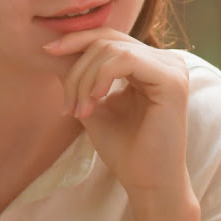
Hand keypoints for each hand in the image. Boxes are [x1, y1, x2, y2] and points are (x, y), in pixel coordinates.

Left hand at [43, 28, 195, 202]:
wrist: (147, 182)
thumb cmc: (125, 149)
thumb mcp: (93, 104)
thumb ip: (80, 76)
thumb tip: (54, 48)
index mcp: (150, 64)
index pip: (109, 38)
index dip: (77, 40)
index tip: (48, 53)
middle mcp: (166, 61)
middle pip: (107, 41)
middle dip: (77, 71)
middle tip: (67, 107)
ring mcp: (173, 68)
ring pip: (112, 50)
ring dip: (85, 80)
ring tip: (79, 112)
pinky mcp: (172, 81)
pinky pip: (126, 60)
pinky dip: (101, 78)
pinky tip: (95, 101)